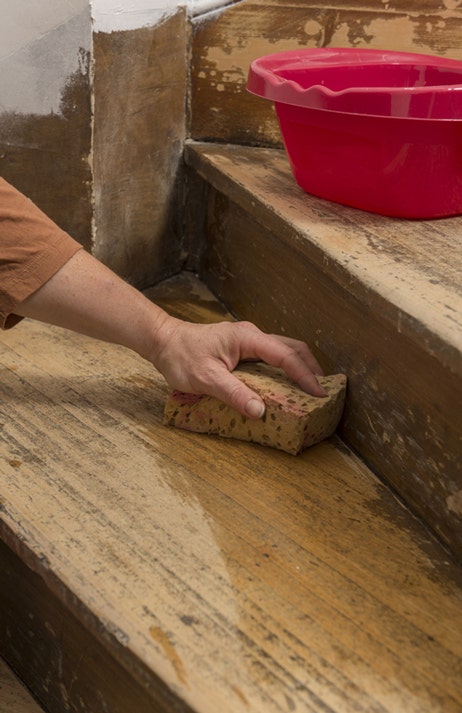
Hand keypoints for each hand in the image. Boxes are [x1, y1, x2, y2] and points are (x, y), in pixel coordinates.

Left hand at [151, 317, 325, 418]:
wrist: (163, 341)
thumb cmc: (181, 356)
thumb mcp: (205, 379)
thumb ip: (233, 394)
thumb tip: (260, 411)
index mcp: (247, 338)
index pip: (285, 356)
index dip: (304, 375)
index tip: (319, 393)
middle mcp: (251, 335)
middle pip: (291, 348)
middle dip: (310, 368)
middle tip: (322, 392)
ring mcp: (247, 340)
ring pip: (283, 350)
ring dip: (298, 367)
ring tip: (309, 389)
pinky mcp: (241, 348)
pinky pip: (270, 356)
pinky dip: (284, 368)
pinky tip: (284, 384)